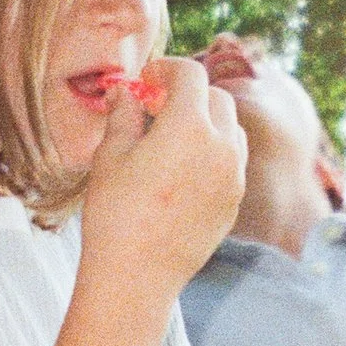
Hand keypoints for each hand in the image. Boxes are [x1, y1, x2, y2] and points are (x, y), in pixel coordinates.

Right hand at [81, 56, 246, 298]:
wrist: (137, 276)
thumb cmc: (116, 214)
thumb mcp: (110, 156)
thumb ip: (123, 115)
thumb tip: (125, 93)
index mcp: (189, 126)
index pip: (190, 75)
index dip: (166, 69)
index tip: (147, 80)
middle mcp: (222, 147)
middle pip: (217, 98)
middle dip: (189, 94)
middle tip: (157, 106)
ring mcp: (234, 176)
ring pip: (232, 129)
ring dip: (207, 121)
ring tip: (173, 137)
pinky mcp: (234, 202)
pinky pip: (233, 162)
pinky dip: (215, 152)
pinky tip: (184, 169)